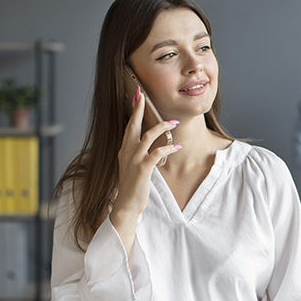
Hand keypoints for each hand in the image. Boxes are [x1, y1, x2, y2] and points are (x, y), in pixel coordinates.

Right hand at [110, 87, 180, 222]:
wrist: (127, 204)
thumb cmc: (133, 185)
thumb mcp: (133, 165)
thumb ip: (138, 153)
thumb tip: (146, 142)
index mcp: (124, 150)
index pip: (128, 126)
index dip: (133, 111)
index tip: (137, 97)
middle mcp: (127, 152)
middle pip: (132, 125)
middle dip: (139, 109)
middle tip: (144, 96)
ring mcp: (133, 160)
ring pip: (147, 136)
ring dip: (161, 127)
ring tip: (174, 123)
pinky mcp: (142, 169)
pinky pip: (156, 153)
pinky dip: (167, 148)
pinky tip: (176, 146)